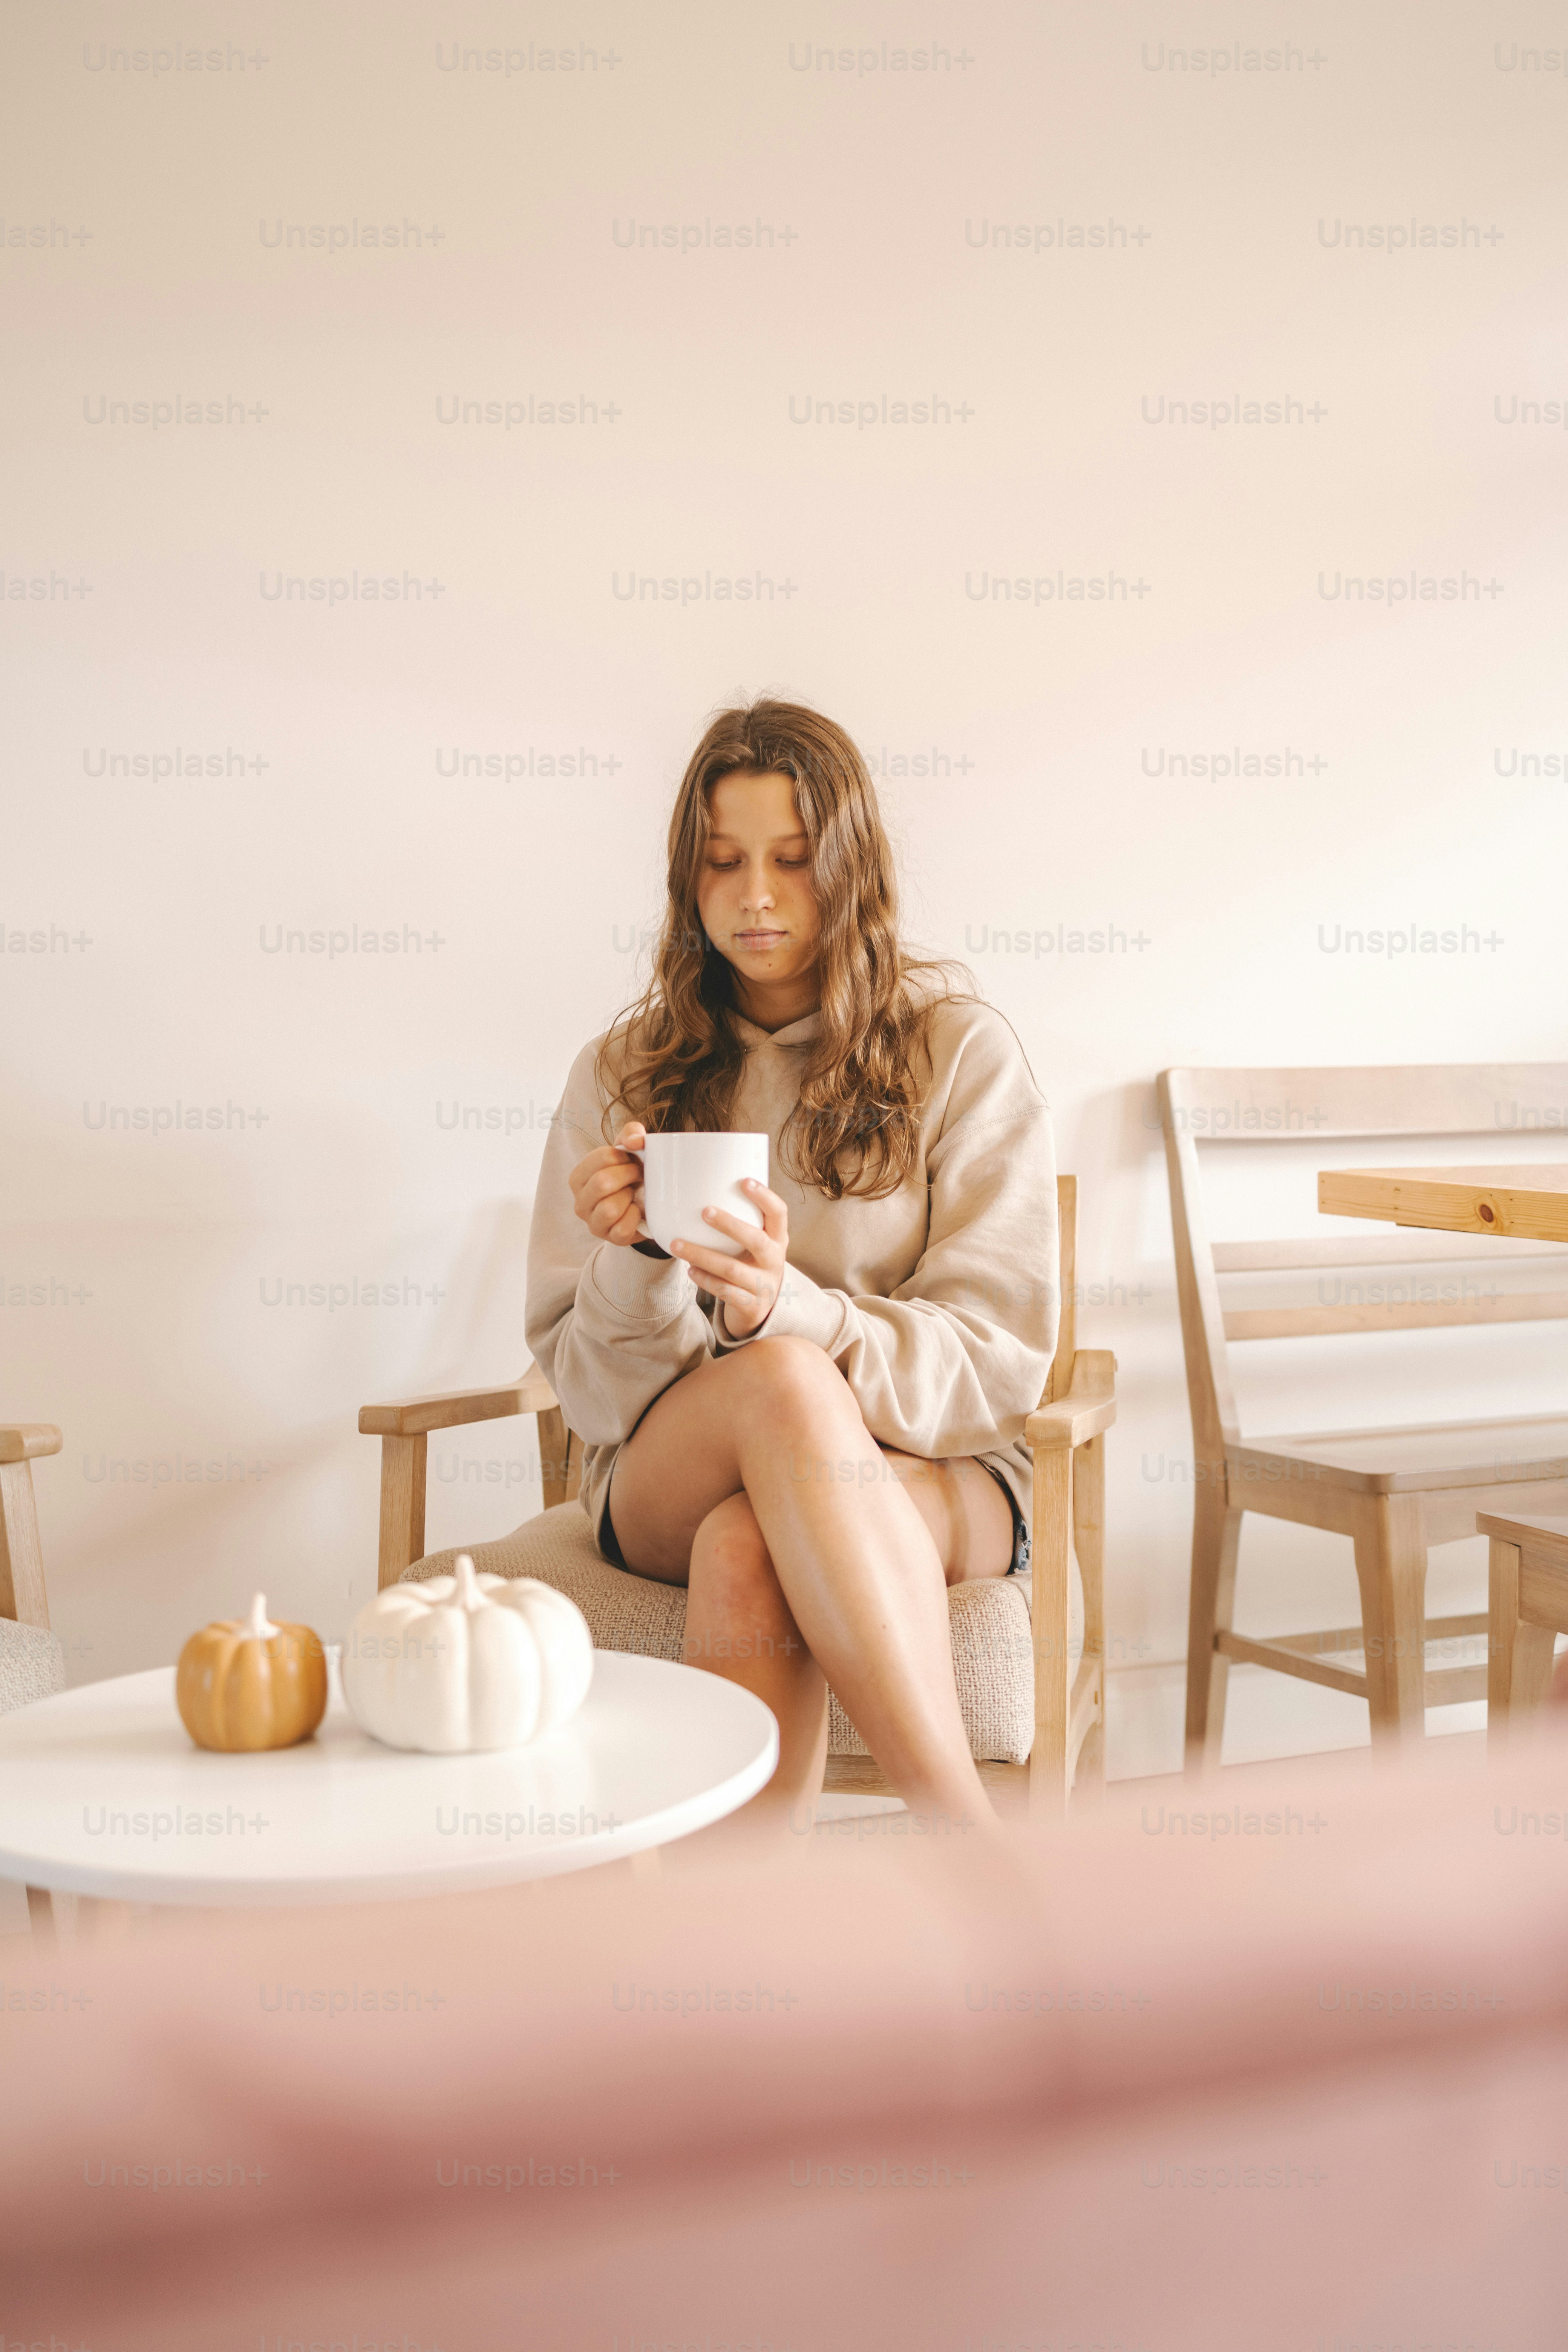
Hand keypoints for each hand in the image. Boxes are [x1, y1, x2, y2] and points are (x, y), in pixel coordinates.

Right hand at [569, 1121, 646, 1246]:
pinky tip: (635, 1210)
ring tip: (633, 1194)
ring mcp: (593, 1222)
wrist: (644, 1205)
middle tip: (637, 1176)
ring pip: (610, 1208)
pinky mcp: (610, 1238)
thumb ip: (631, 1134)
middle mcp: (579, 1201)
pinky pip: (623, 1228)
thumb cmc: (630, 1175)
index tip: (631, 1161)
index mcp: (578, 1177)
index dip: (624, 1157)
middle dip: (628, 1176)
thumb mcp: (629, 1151)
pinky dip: (635, 1218)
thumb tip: (635, 1140)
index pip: (601, 1158)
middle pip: (602, 1183)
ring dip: (629, 1197)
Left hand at [669, 1179, 788, 1338]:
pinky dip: (705, 1280)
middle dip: (730, 1224)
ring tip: (677, 1244)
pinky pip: (725, 1292)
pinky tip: (690, 1270)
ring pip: (732, 1269)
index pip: (779, 1213)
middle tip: (704, 1211)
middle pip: (756, 1240)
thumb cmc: (750, 1264)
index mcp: (778, 1239)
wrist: (760, 1308)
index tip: (744, 1181)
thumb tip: (702, 1189)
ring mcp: (764, 1285)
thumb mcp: (755, 1244)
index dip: (765, 1197)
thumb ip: (741, 1222)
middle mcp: (774, 1261)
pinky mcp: (751, 1306)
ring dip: (702, 1255)